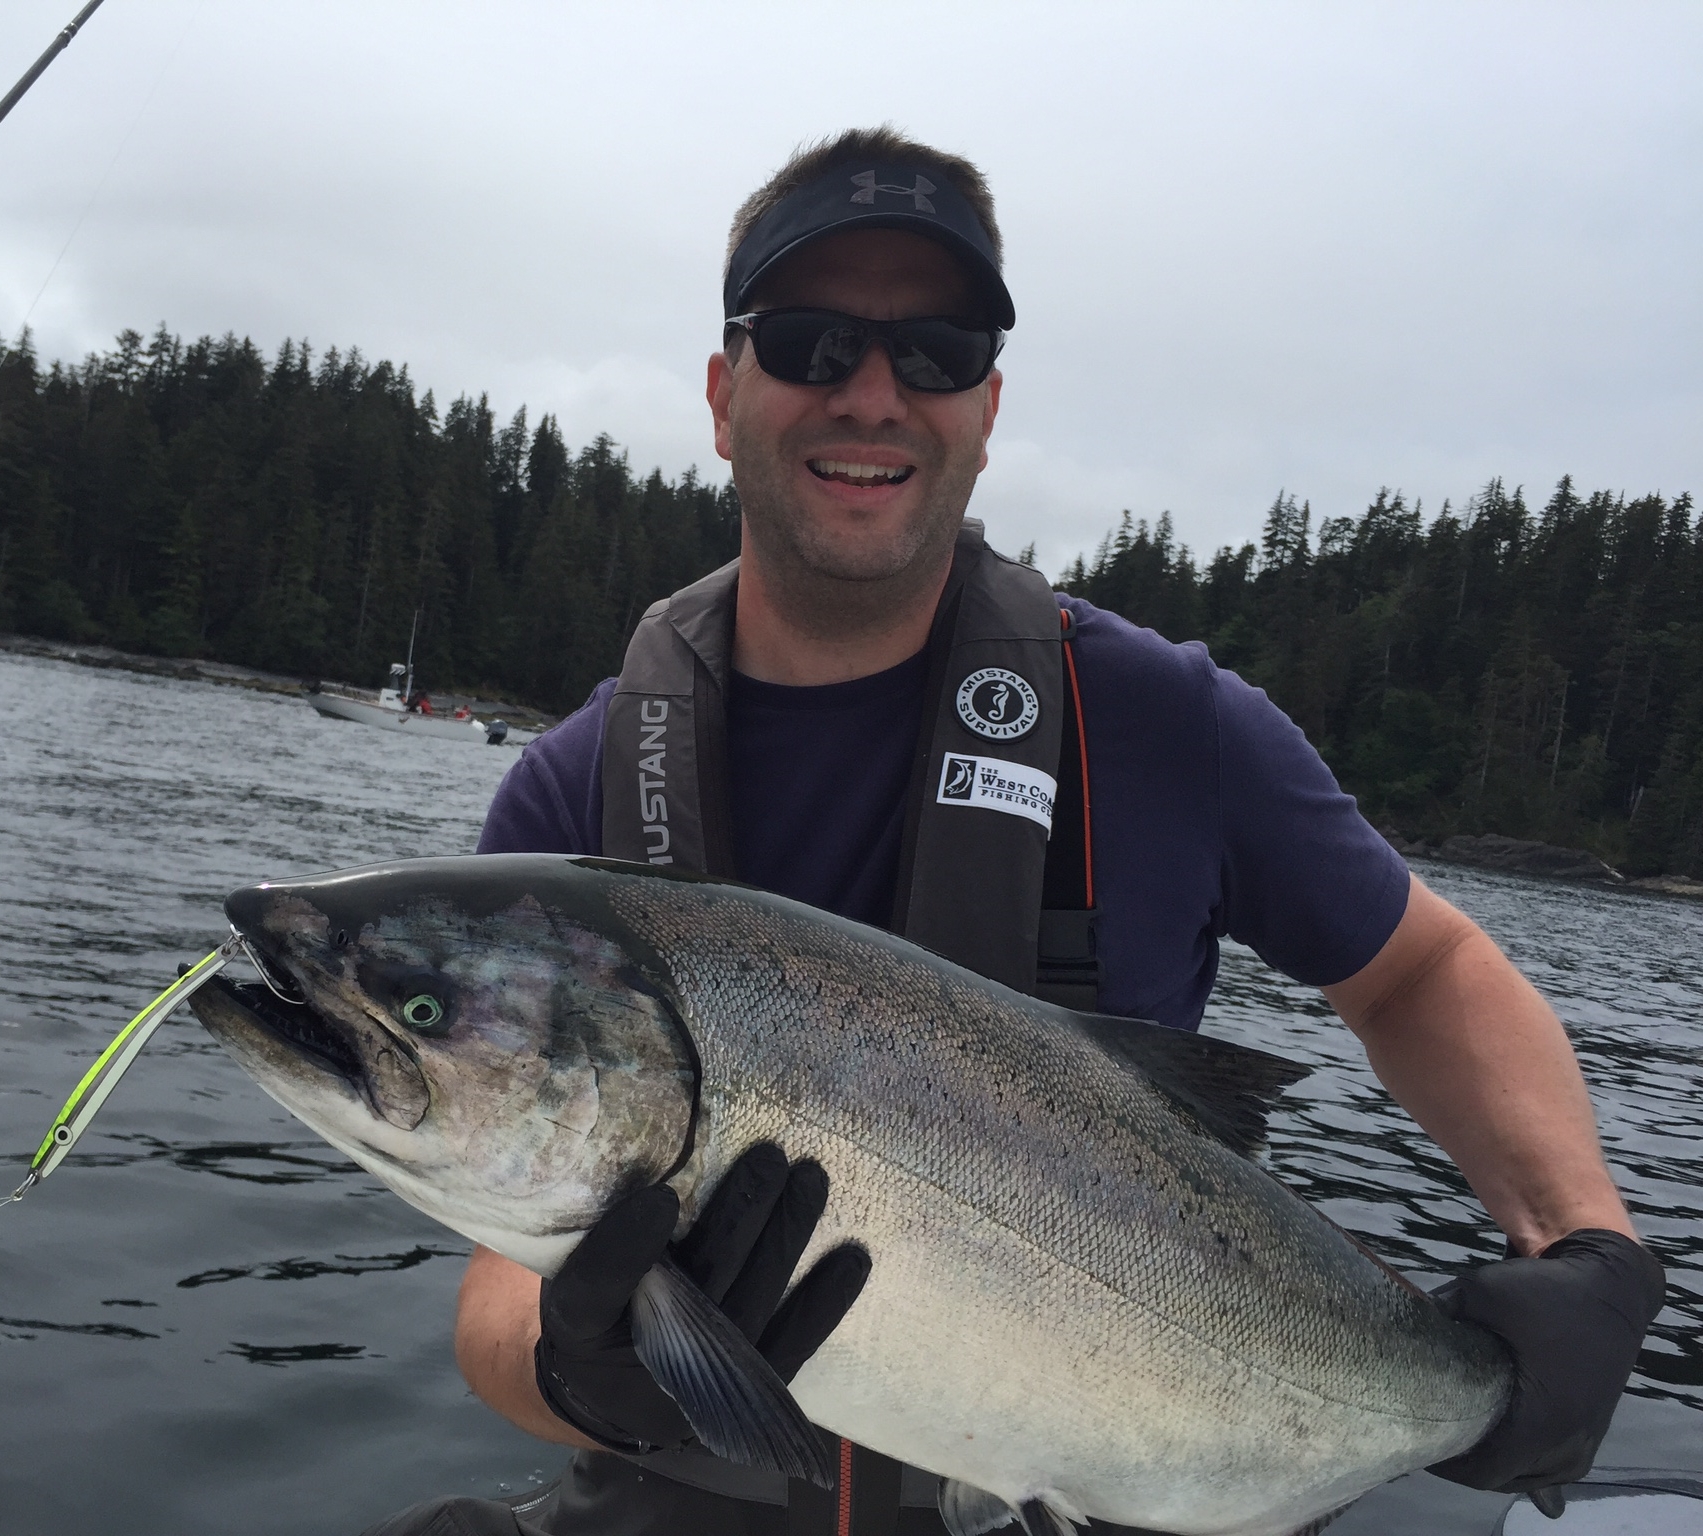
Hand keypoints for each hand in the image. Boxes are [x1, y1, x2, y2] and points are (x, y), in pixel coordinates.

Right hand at [533, 1143, 869, 1453]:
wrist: (615, 1390)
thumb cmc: (598, 1299)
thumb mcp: (573, 1263)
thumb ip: (602, 1223)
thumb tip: (646, 1143)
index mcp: (580, 1324)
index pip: (596, 1288)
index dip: (624, 1249)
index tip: (659, 1197)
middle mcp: (644, 1358)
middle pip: (698, 1281)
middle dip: (739, 1215)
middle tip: (769, 1155)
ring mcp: (705, 1380)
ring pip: (753, 1298)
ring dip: (787, 1235)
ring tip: (810, 1178)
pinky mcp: (752, 1388)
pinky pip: (794, 1342)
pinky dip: (825, 1300)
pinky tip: (854, 1258)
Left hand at [1428, 1229, 1665, 1499]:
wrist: (1611, 1286)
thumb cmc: (1548, 1292)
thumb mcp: (1483, 1291)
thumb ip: (1441, 1309)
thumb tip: (1401, 1317)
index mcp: (1540, 1420)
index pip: (1483, 1470)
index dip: (1447, 1463)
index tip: (1418, 1441)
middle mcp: (1567, 1443)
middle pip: (1503, 1477)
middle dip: (1466, 1464)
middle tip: (1433, 1436)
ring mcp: (1585, 1441)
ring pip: (1530, 1475)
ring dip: (1497, 1465)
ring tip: (1461, 1441)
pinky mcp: (1593, 1431)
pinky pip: (1556, 1467)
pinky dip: (1529, 1465)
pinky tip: (1511, 1462)